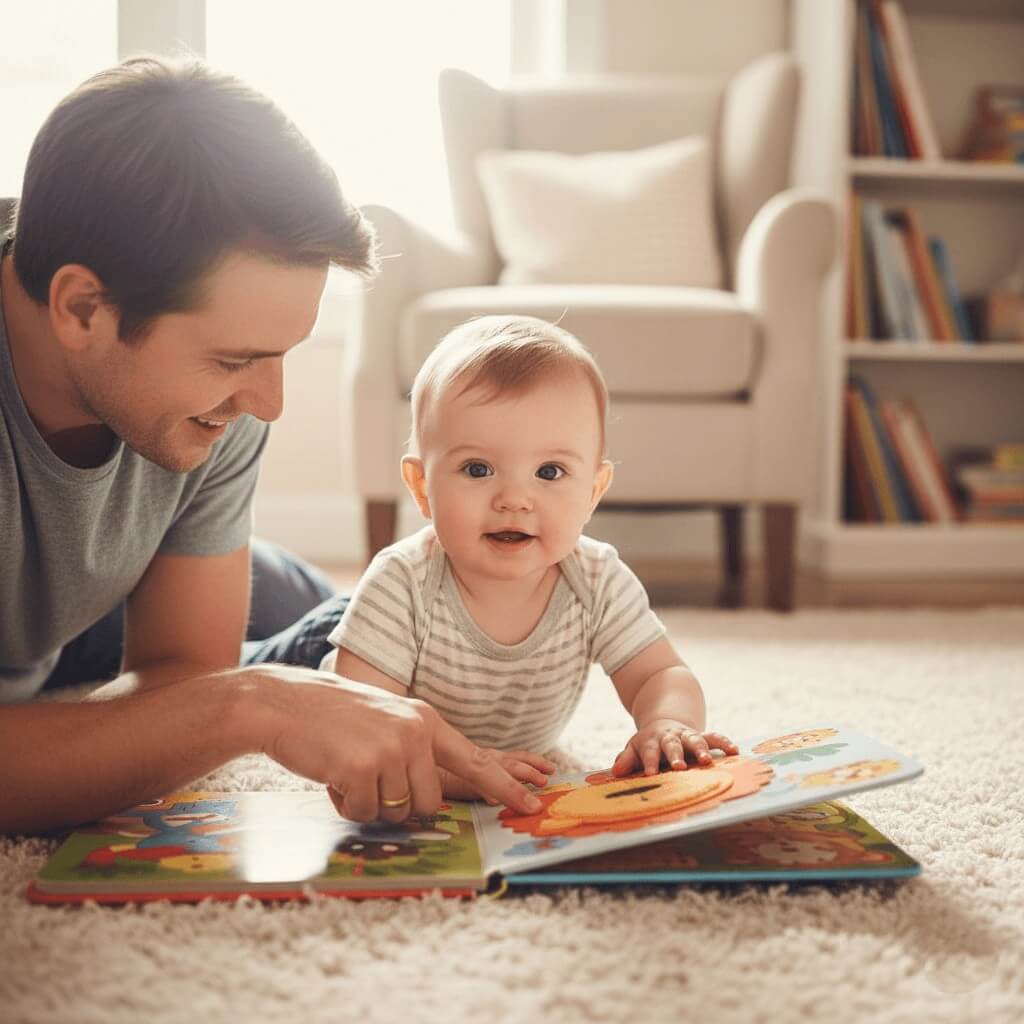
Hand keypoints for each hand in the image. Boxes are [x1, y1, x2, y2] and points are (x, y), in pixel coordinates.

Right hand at [250, 667, 544, 822]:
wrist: (284, 702)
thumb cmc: (331, 718)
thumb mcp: (386, 722)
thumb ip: (415, 752)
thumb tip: (430, 799)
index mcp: (425, 720)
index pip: (475, 759)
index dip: (505, 786)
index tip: (533, 805)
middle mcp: (416, 732)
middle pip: (428, 803)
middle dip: (397, 803)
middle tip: (367, 775)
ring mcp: (391, 750)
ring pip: (395, 812)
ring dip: (368, 802)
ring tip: (346, 767)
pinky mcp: (363, 768)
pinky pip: (363, 813)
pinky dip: (344, 802)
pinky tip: (330, 771)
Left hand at [612, 720, 738, 776]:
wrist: (664, 723)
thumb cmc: (648, 744)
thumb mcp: (634, 749)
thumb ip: (626, 759)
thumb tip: (616, 771)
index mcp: (652, 741)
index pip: (649, 752)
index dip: (649, 763)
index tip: (650, 774)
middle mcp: (671, 737)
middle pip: (672, 745)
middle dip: (676, 756)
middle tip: (679, 768)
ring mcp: (687, 735)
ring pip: (695, 740)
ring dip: (701, 750)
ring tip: (707, 761)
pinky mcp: (702, 736)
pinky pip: (715, 737)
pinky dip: (724, 742)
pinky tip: (734, 750)